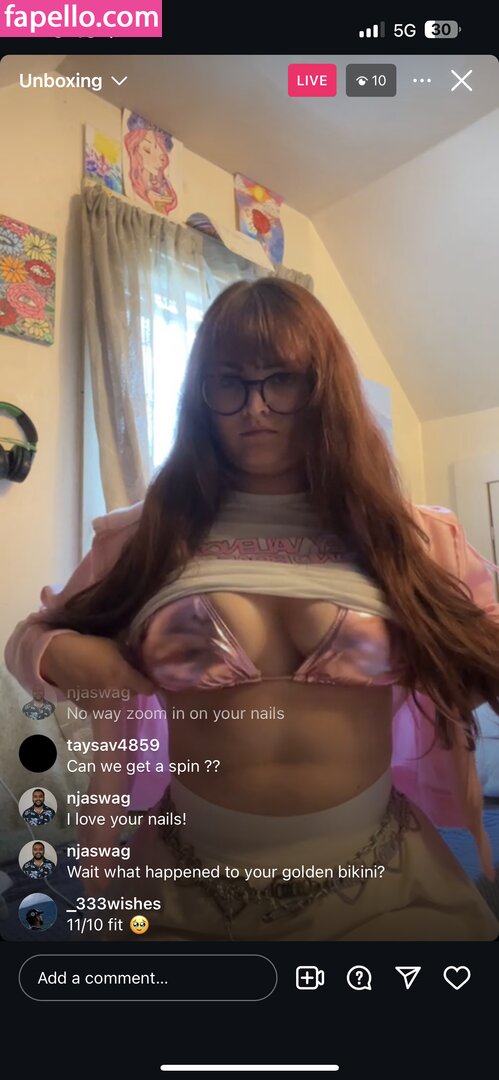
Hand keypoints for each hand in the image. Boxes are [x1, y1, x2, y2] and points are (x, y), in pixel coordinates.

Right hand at [40, 632, 155, 698]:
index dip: (150, 683)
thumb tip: (143, 665)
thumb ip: (131, 658)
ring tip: (107, 679)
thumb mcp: (115, 646)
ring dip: (118, 692)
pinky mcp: (90, 709)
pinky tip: (95, 685)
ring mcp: (101, 704)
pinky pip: (105, 704)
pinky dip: (103, 698)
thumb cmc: (89, 646)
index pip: (149, 689)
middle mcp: (115, 694)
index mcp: (123, 677)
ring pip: (119, 700)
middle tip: (125, 674)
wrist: (58, 657)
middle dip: (132, 685)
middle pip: (134, 693)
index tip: (148, 678)